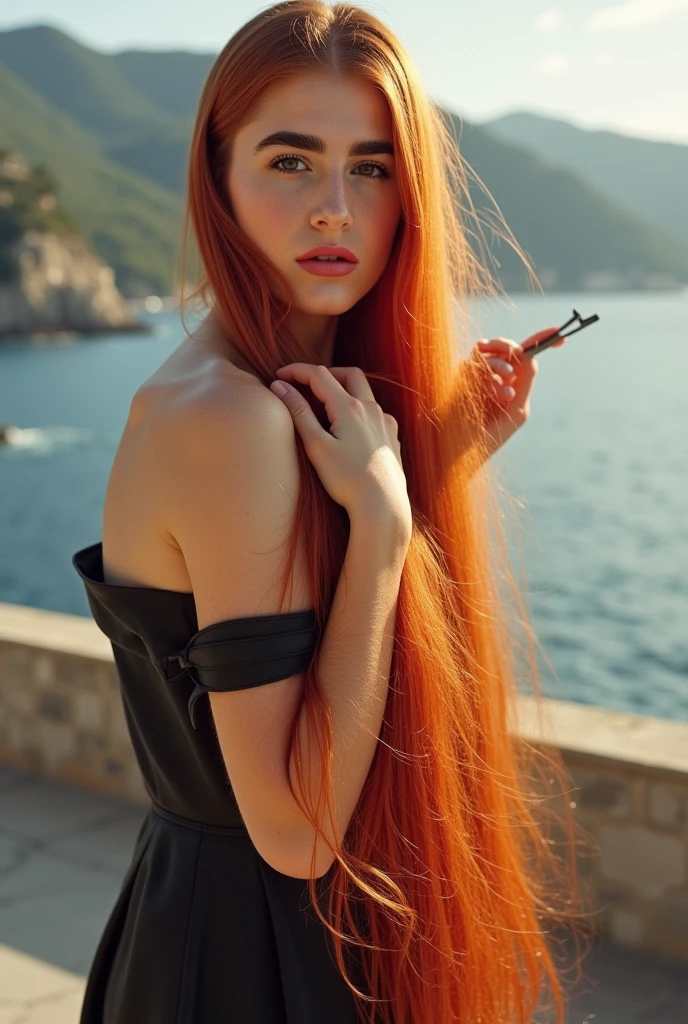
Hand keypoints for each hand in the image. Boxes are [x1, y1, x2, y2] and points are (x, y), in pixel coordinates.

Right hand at [270, 364, 411, 533]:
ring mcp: (384, 422)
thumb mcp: (316, 446)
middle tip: (305, 382)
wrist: (382, 505)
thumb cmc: (346, 479)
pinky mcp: (392, 437)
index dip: (296, 371)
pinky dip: (360, 409)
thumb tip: (280, 386)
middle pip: (348, 375)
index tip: (278, 375)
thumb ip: (298, 413)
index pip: (319, 375)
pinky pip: (376, 412)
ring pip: (365, 392)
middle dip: (325, 373)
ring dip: (344, 389)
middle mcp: (370, 409)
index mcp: (349, 407)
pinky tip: (351, 427)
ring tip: (326, 403)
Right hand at [471, 326, 565, 456]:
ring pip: (488, 352)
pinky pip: (473, 363)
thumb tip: (528, 354)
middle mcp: (493, 376)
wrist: (463, 453)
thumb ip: (526, 380)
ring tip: (506, 392)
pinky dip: (487, 377)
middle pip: (506, 347)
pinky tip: (494, 395)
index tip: (560, 335)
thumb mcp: (518, 409)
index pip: (525, 357)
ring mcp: (476, 376)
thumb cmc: (491, 436)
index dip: (542, 341)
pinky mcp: (459, 379)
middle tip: (518, 353)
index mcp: (510, 383)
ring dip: (501, 365)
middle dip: (513, 347)